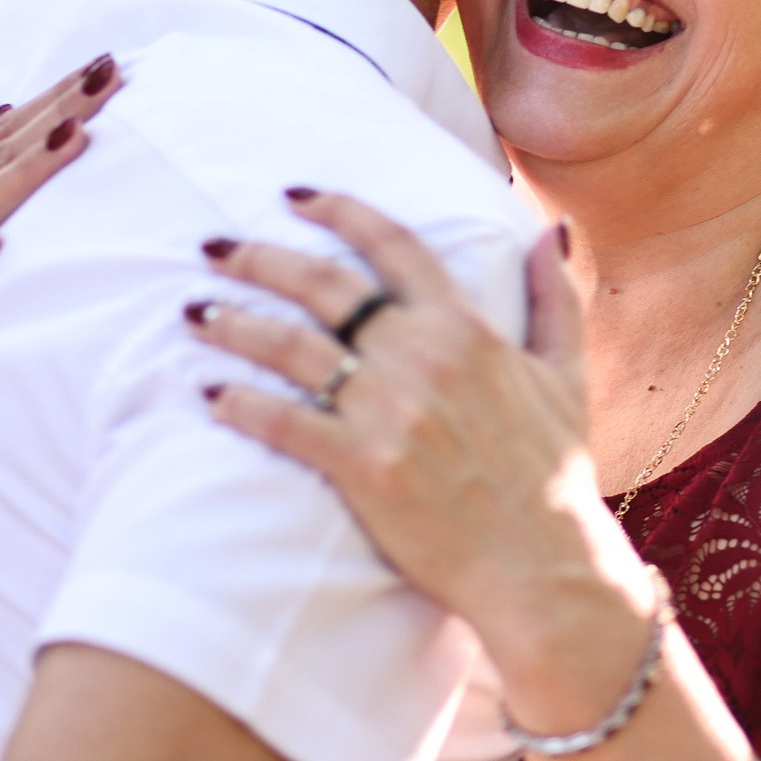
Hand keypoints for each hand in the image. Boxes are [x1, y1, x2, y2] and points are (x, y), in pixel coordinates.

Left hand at [194, 196, 651, 676]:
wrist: (544, 564)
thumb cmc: (556, 473)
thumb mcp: (566, 373)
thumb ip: (553, 296)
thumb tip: (553, 230)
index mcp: (467, 326)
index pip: (393, 244)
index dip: (339, 211)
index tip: (293, 195)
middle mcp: (422, 355)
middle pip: (323, 285)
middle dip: (260, 258)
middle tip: (213, 246)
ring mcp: (389, 411)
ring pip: (291, 347)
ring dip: (234, 323)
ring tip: (194, 311)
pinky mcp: (362, 467)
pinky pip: (285, 422)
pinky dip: (241, 403)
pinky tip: (209, 393)